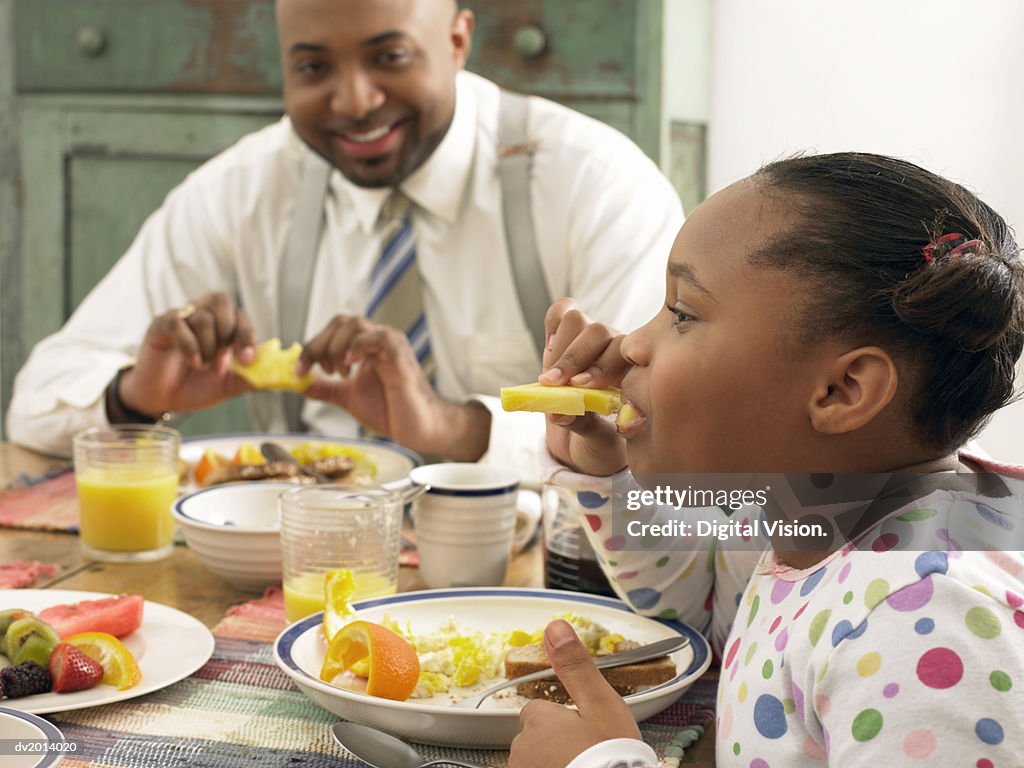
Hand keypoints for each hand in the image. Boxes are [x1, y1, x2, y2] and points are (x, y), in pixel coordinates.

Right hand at [118, 292, 255, 415]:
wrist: (162, 399)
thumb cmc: (194, 387)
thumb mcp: (227, 386)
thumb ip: (249, 378)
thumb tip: (273, 376)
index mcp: (223, 328)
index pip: (241, 316)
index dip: (247, 335)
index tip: (247, 360)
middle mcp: (203, 316)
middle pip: (222, 302)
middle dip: (227, 332)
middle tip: (220, 359)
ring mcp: (181, 318)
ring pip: (202, 317)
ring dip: (207, 346)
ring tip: (201, 366)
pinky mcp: (160, 325)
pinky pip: (177, 323)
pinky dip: (189, 345)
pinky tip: (192, 362)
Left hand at [297, 315, 490, 460]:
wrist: (418, 428)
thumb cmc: (392, 410)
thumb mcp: (349, 398)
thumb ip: (327, 388)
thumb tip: (301, 384)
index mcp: (365, 347)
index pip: (333, 331)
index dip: (312, 347)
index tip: (299, 370)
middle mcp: (377, 341)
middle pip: (341, 322)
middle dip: (319, 344)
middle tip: (317, 370)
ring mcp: (390, 346)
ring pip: (356, 324)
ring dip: (337, 347)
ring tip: (340, 373)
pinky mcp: (401, 357)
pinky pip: (380, 337)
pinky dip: (358, 346)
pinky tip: (351, 365)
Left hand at [509, 620, 641, 767]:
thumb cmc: (610, 758)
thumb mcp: (602, 705)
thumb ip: (576, 666)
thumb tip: (555, 626)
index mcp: (538, 721)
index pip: (541, 712)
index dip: (566, 721)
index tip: (587, 734)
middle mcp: (521, 750)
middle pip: (537, 740)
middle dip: (558, 746)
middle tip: (590, 756)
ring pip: (536, 761)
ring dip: (556, 763)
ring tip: (586, 766)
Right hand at [540, 298, 628, 475]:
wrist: (588, 445)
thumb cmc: (603, 443)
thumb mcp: (598, 440)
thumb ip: (583, 424)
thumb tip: (559, 412)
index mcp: (635, 374)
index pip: (622, 351)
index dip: (599, 366)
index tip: (580, 387)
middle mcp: (616, 351)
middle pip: (598, 332)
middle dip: (573, 359)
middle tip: (553, 385)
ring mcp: (591, 341)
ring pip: (578, 320)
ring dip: (559, 349)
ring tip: (548, 378)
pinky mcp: (567, 336)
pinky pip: (562, 313)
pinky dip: (551, 323)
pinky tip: (548, 347)